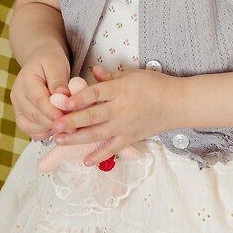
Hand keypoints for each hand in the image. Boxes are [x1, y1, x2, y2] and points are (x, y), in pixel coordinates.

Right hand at [9, 46, 72, 140]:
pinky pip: (30, 131)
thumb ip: (59, 81)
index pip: (38, 100)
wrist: (40, 61)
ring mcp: (17, 107)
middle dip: (54, 123)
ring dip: (49, 129)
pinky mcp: (21, 116)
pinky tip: (57, 128)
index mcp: (25, 80)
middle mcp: (17, 95)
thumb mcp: (57, 64)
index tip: (67, 117)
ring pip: (30, 127)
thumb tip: (62, 96)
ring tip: (66, 126)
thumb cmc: (50, 62)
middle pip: (34, 116)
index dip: (53, 112)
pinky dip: (44, 133)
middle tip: (72, 126)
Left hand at [48, 65, 178, 165]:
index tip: (63, 102)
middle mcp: (121, 108)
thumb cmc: (156, 85)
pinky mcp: (131, 138)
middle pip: (92, 115)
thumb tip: (92, 71)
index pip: (96, 93)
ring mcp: (126, 125)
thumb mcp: (133, 74)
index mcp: (121, 89)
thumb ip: (111, 76)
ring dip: (77, 138)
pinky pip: (113, 149)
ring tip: (60, 140)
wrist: (179, 104)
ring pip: (98, 133)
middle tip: (54, 125)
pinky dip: (100, 156)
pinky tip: (85, 161)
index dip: (78, 98)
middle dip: (71, 121)